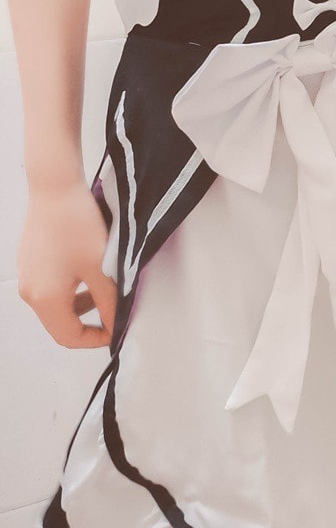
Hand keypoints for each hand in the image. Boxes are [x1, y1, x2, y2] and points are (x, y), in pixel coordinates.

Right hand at [16, 179, 116, 347]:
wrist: (55, 188)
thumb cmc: (76, 224)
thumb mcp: (100, 266)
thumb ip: (109, 300)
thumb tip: (117, 324)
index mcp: (45, 298)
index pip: (69, 337)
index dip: (95, 339)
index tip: (116, 330)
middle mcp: (29, 293)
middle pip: (59, 324)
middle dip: (88, 323)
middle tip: (113, 311)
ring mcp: (26, 277)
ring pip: (55, 306)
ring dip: (80, 305)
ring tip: (103, 288)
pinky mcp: (28, 264)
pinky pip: (48, 288)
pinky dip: (69, 290)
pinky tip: (87, 272)